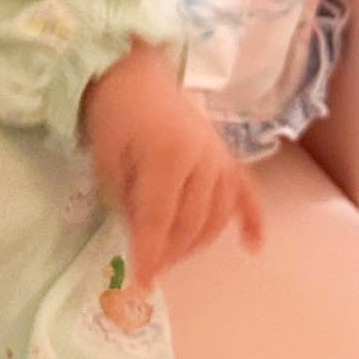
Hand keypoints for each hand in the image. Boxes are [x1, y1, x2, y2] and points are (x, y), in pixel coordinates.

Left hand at [80, 41, 264, 287]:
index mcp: (166, 155)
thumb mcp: (106, 158)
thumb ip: (126, 200)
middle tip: (151, 268)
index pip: (159, 218)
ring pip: (216, 216)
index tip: (142, 284)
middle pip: (190, 222)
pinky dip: (252, 220)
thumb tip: (142, 239)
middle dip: (170, 252)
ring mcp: (219, 157)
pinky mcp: (228, 156)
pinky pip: (246, 192)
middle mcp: (202, 159)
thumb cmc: (115, 115)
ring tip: (174, 256)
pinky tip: (253, 246)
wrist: (137, 73)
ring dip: (196, 243)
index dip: (150, 254)